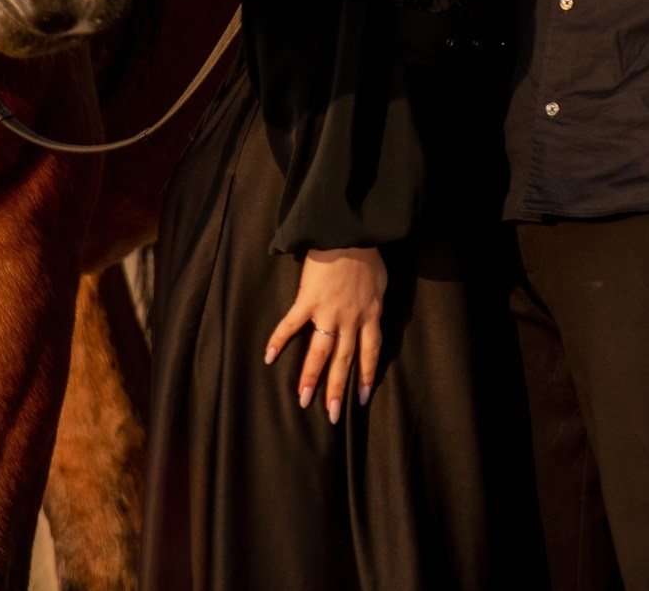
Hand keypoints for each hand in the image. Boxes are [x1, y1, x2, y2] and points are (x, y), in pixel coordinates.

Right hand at [264, 246, 385, 421]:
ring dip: (311, 377)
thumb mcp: (380, 281)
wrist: (350, 233)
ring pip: (320, 352)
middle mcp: (351, 320)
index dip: (367, 376)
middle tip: (330, 416)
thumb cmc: (367, 253)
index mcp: (371, 315)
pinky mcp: (307, 300)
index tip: (362, 399)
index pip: (371, 353)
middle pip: (344, 361)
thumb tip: (373, 307)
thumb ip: (375, 299)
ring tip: (303, 399)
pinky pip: (291, 324)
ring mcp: (328, 312)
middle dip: (337, 390)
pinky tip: (268, 357)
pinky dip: (278, 340)